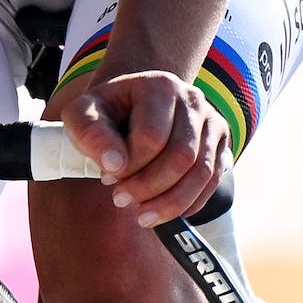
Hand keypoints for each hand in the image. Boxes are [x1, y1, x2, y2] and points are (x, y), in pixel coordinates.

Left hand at [53, 69, 230, 226]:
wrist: (130, 107)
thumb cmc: (105, 114)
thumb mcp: (82, 115)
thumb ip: (90, 133)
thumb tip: (115, 165)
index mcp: (160, 86)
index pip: (151, 137)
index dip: (128, 166)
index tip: (106, 177)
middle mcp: (193, 99)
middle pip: (181, 157)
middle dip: (149, 187)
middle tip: (120, 201)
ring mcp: (212, 122)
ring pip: (202, 173)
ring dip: (170, 203)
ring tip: (141, 215)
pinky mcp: (220, 146)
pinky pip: (213, 183)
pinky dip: (188, 204)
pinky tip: (162, 210)